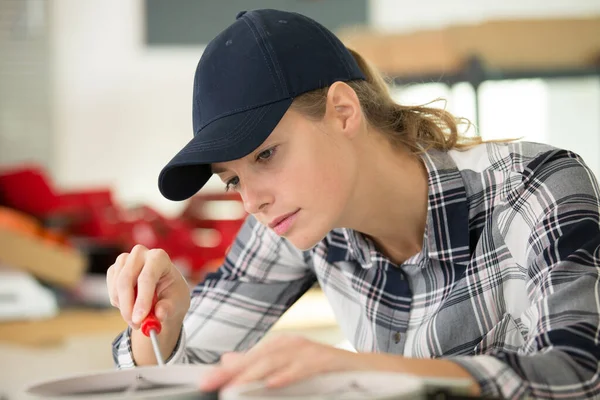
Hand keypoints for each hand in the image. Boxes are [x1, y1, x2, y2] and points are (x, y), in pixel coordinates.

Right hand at [106, 244, 189, 329]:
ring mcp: (125, 260)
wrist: (163, 291)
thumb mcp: (177, 303)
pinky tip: (132, 305)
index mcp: (159, 257)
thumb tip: (159, 315)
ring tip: (140, 317)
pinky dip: (119, 303)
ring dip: (125, 308)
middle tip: (135, 324)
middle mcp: (140, 254)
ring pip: (116, 288)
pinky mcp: (114, 269)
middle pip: (126, 280)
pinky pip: (111, 290)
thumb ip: (168, 308)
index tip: (139, 319)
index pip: (147, 277)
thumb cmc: (172, 294)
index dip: (142, 299)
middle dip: (128, 306)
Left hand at [199, 335, 375, 390]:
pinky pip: (305, 366)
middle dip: (232, 371)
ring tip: (233, 386)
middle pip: (258, 357)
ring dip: (253, 373)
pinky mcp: (328, 359)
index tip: (204, 383)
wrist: (369, 370)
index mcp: (282, 347)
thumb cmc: (326, 372)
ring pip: (277, 359)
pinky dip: (289, 374)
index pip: (249, 358)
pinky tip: (273, 383)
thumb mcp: (290, 368)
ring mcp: (311, 350)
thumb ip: (261, 365)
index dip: (226, 370)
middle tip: (210, 384)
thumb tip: (229, 359)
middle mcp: (293, 344)